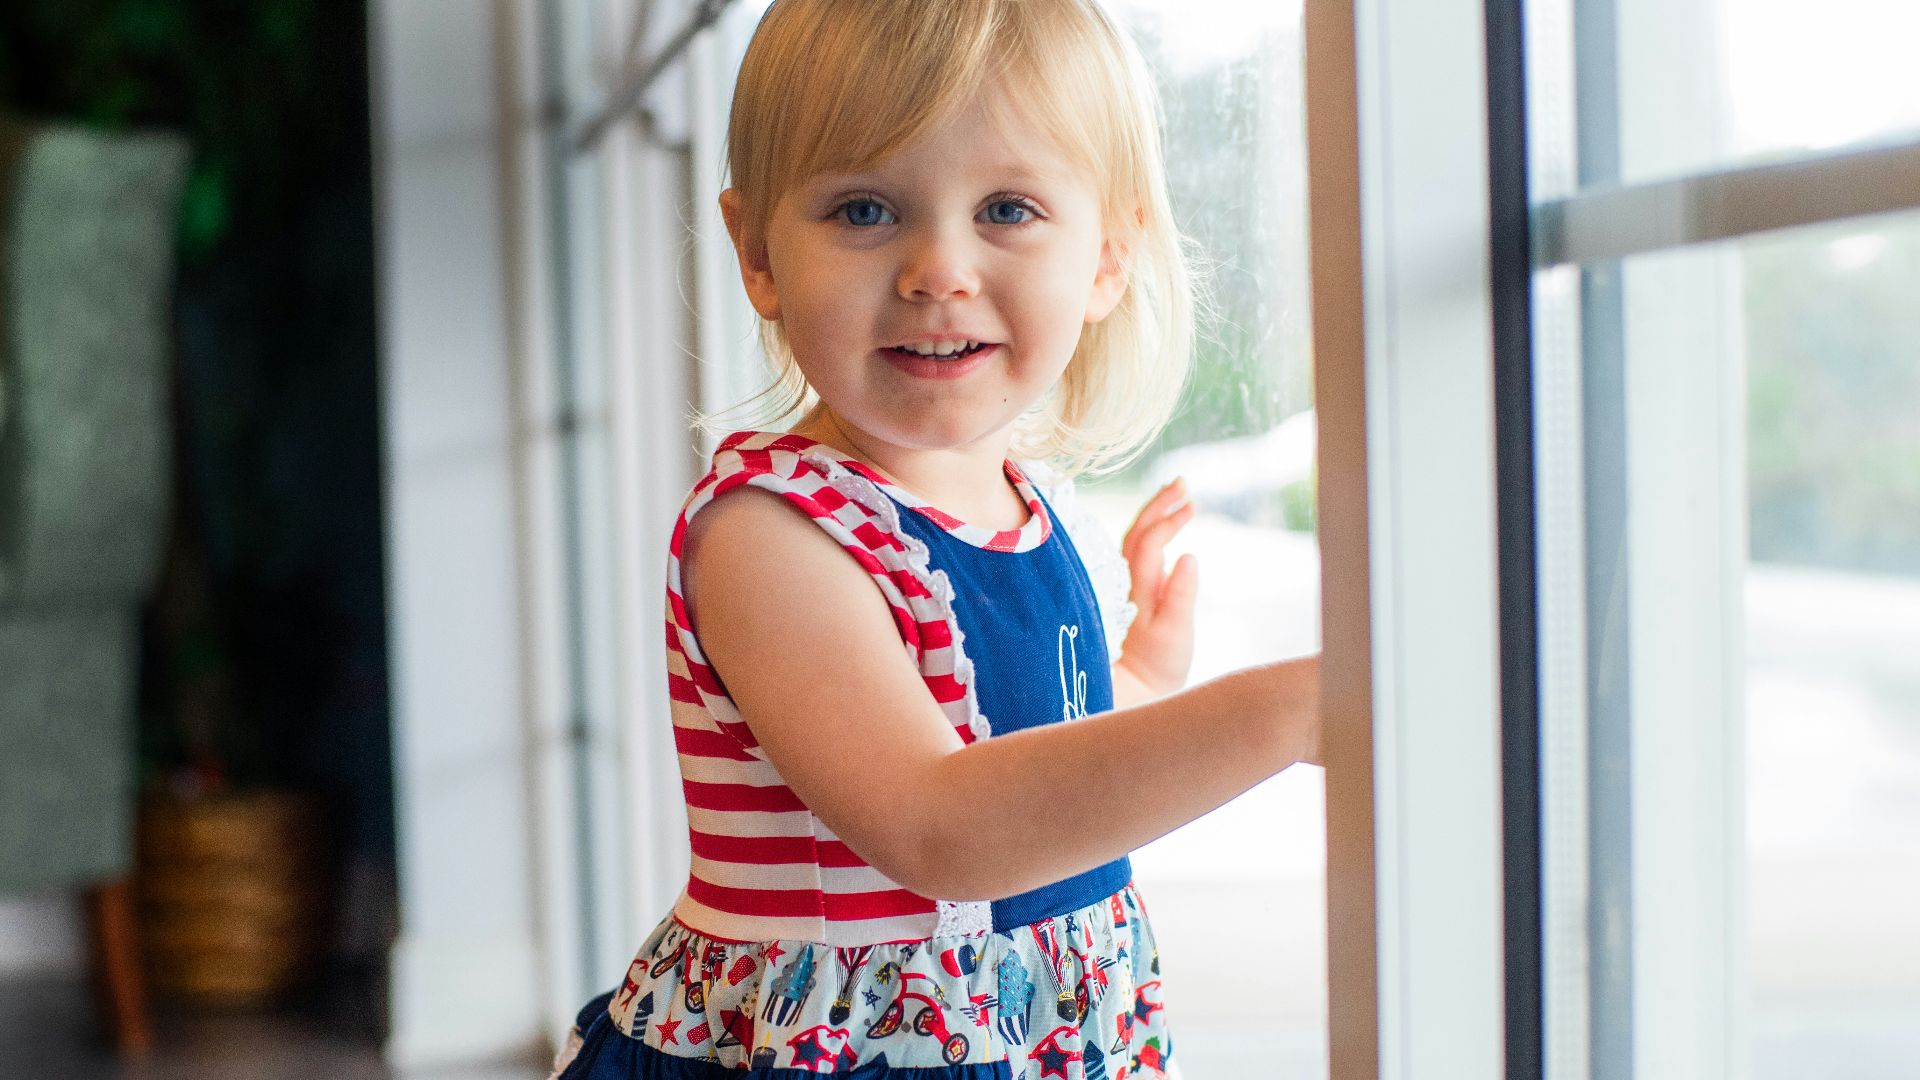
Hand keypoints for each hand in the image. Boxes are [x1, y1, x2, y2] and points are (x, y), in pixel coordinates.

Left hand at [1114, 477, 1198, 698]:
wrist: (1133, 690)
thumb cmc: (1156, 666)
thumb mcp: (1175, 635)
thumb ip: (1181, 595)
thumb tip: (1188, 556)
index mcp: (1138, 588)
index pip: (1149, 541)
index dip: (1168, 519)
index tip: (1191, 504)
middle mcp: (1127, 582)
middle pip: (1138, 531)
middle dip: (1159, 503)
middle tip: (1183, 482)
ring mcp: (1128, 585)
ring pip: (1135, 538)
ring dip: (1155, 513)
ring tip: (1176, 494)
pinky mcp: (1134, 592)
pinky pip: (1138, 551)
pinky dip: (1152, 530)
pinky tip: (1165, 525)